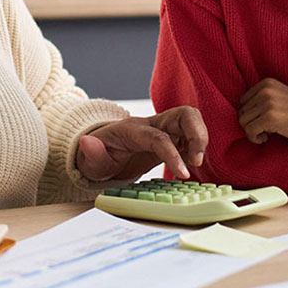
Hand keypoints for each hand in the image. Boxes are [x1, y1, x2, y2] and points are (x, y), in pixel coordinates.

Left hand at [76, 106, 206, 181]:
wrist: (102, 150)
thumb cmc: (98, 155)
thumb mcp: (89, 160)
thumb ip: (91, 153)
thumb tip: (87, 142)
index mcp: (133, 130)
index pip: (158, 137)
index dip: (172, 154)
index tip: (182, 173)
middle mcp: (152, 124)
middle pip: (184, 114)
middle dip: (198, 134)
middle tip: (196, 161)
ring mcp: (164, 129)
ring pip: (192, 119)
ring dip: (201, 139)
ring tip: (194, 162)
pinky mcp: (172, 137)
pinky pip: (192, 133)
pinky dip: (199, 145)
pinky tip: (192, 161)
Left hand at [238, 78, 287, 144]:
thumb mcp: (278, 96)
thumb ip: (260, 98)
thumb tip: (239, 111)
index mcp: (266, 83)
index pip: (243, 101)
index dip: (250, 114)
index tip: (263, 121)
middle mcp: (265, 91)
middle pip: (242, 112)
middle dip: (250, 124)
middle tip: (265, 129)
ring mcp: (267, 104)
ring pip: (243, 122)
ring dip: (252, 131)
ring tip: (266, 133)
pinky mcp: (269, 118)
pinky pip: (249, 131)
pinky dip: (254, 138)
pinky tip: (266, 138)